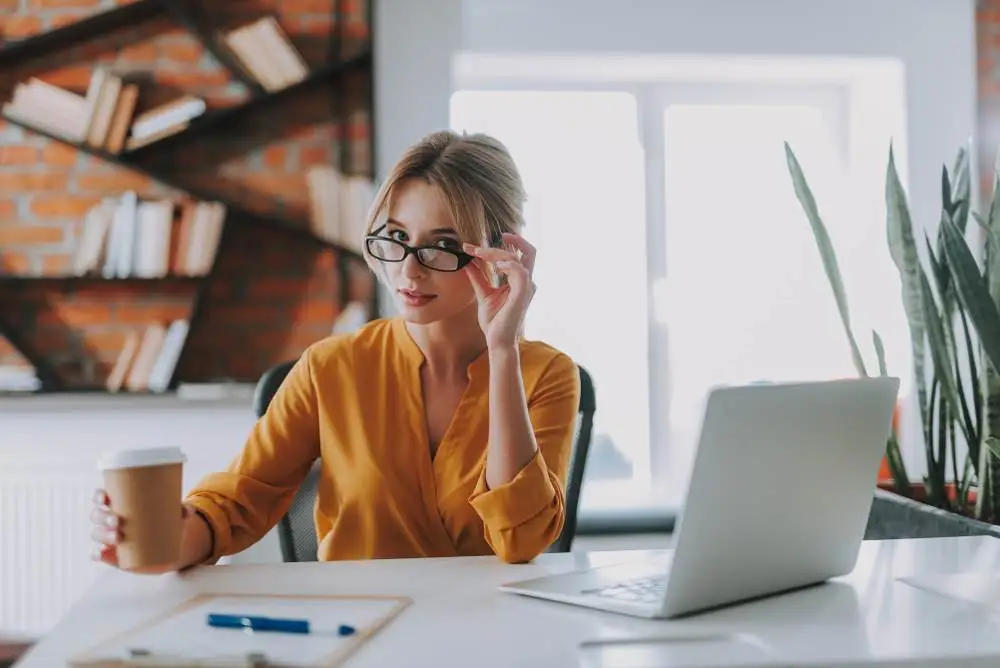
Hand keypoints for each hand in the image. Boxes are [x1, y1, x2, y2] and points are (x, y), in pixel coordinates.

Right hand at [90, 489, 189, 573]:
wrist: (167, 548)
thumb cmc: (165, 523)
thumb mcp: (172, 516)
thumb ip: (181, 511)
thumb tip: (188, 510)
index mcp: (120, 504)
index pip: (101, 497)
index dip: (98, 496)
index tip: (105, 498)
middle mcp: (109, 519)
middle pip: (97, 515)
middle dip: (103, 517)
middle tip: (118, 521)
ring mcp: (109, 537)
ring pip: (97, 533)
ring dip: (103, 534)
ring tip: (118, 537)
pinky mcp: (112, 554)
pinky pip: (98, 553)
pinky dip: (97, 554)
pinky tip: (101, 554)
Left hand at [463, 232, 536, 349]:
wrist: (496, 340)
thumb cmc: (494, 320)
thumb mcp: (483, 293)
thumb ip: (478, 276)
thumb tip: (467, 261)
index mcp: (518, 280)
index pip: (514, 255)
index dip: (495, 247)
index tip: (470, 247)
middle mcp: (526, 281)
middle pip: (528, 251)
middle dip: (514, 239)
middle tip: (494, 236)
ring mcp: (526, 287)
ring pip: (519, 258)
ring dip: (498, 253)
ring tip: (480, 253)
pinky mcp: (523, 294)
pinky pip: (521, 272)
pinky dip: (508, 264)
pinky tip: (495, 266)